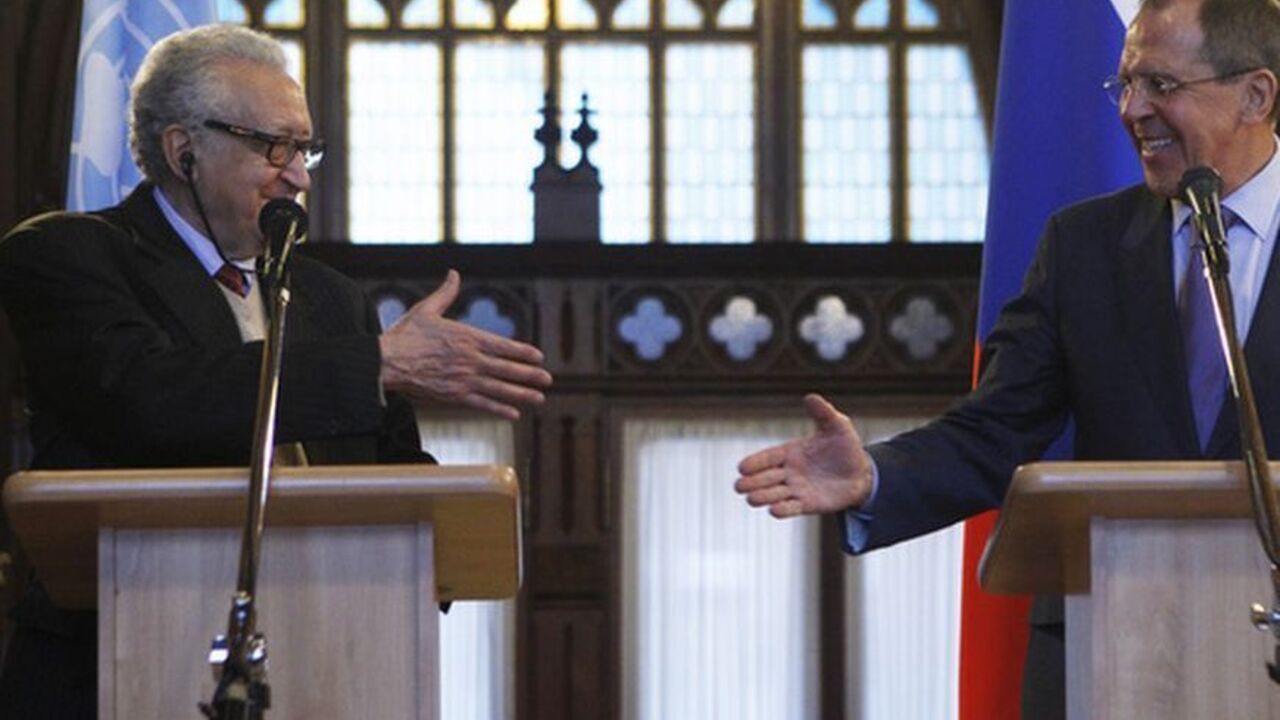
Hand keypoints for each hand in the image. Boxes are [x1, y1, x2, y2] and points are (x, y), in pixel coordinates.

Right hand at [379, 269, 552, 419]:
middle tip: (547, 380)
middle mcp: (470, 359)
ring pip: (499, 388)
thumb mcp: (427, 309)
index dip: (523, 352)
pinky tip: (514, 414)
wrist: (386, 361)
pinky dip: (499, 409)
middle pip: (507, 368)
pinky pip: (482, 404)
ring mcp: (463, 379)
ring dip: (521, 394)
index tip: (538, 357)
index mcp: (467, 337)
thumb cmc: (405, 335)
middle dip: (530, 375)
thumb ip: (446, 293)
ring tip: (539, 398)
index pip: (503, 346)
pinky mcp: (454, 396)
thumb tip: (453, 273)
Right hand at [734, 393, 873, 517]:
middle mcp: (790, 472)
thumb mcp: (838, 426)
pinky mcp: (808, 504)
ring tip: (751, 499)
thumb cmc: (846, 447)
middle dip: (751, 482)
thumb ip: (823, 413)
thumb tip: (810, 397)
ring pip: (774, 494)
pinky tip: (774, 510)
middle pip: (765, 477)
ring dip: (763, 497)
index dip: (755, 462)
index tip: (742, 467)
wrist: (863, 473)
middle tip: (739, 486)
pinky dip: (783, 510)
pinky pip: (793, 508)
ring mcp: (797, 489)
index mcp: (791, 452)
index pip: (768, 457)